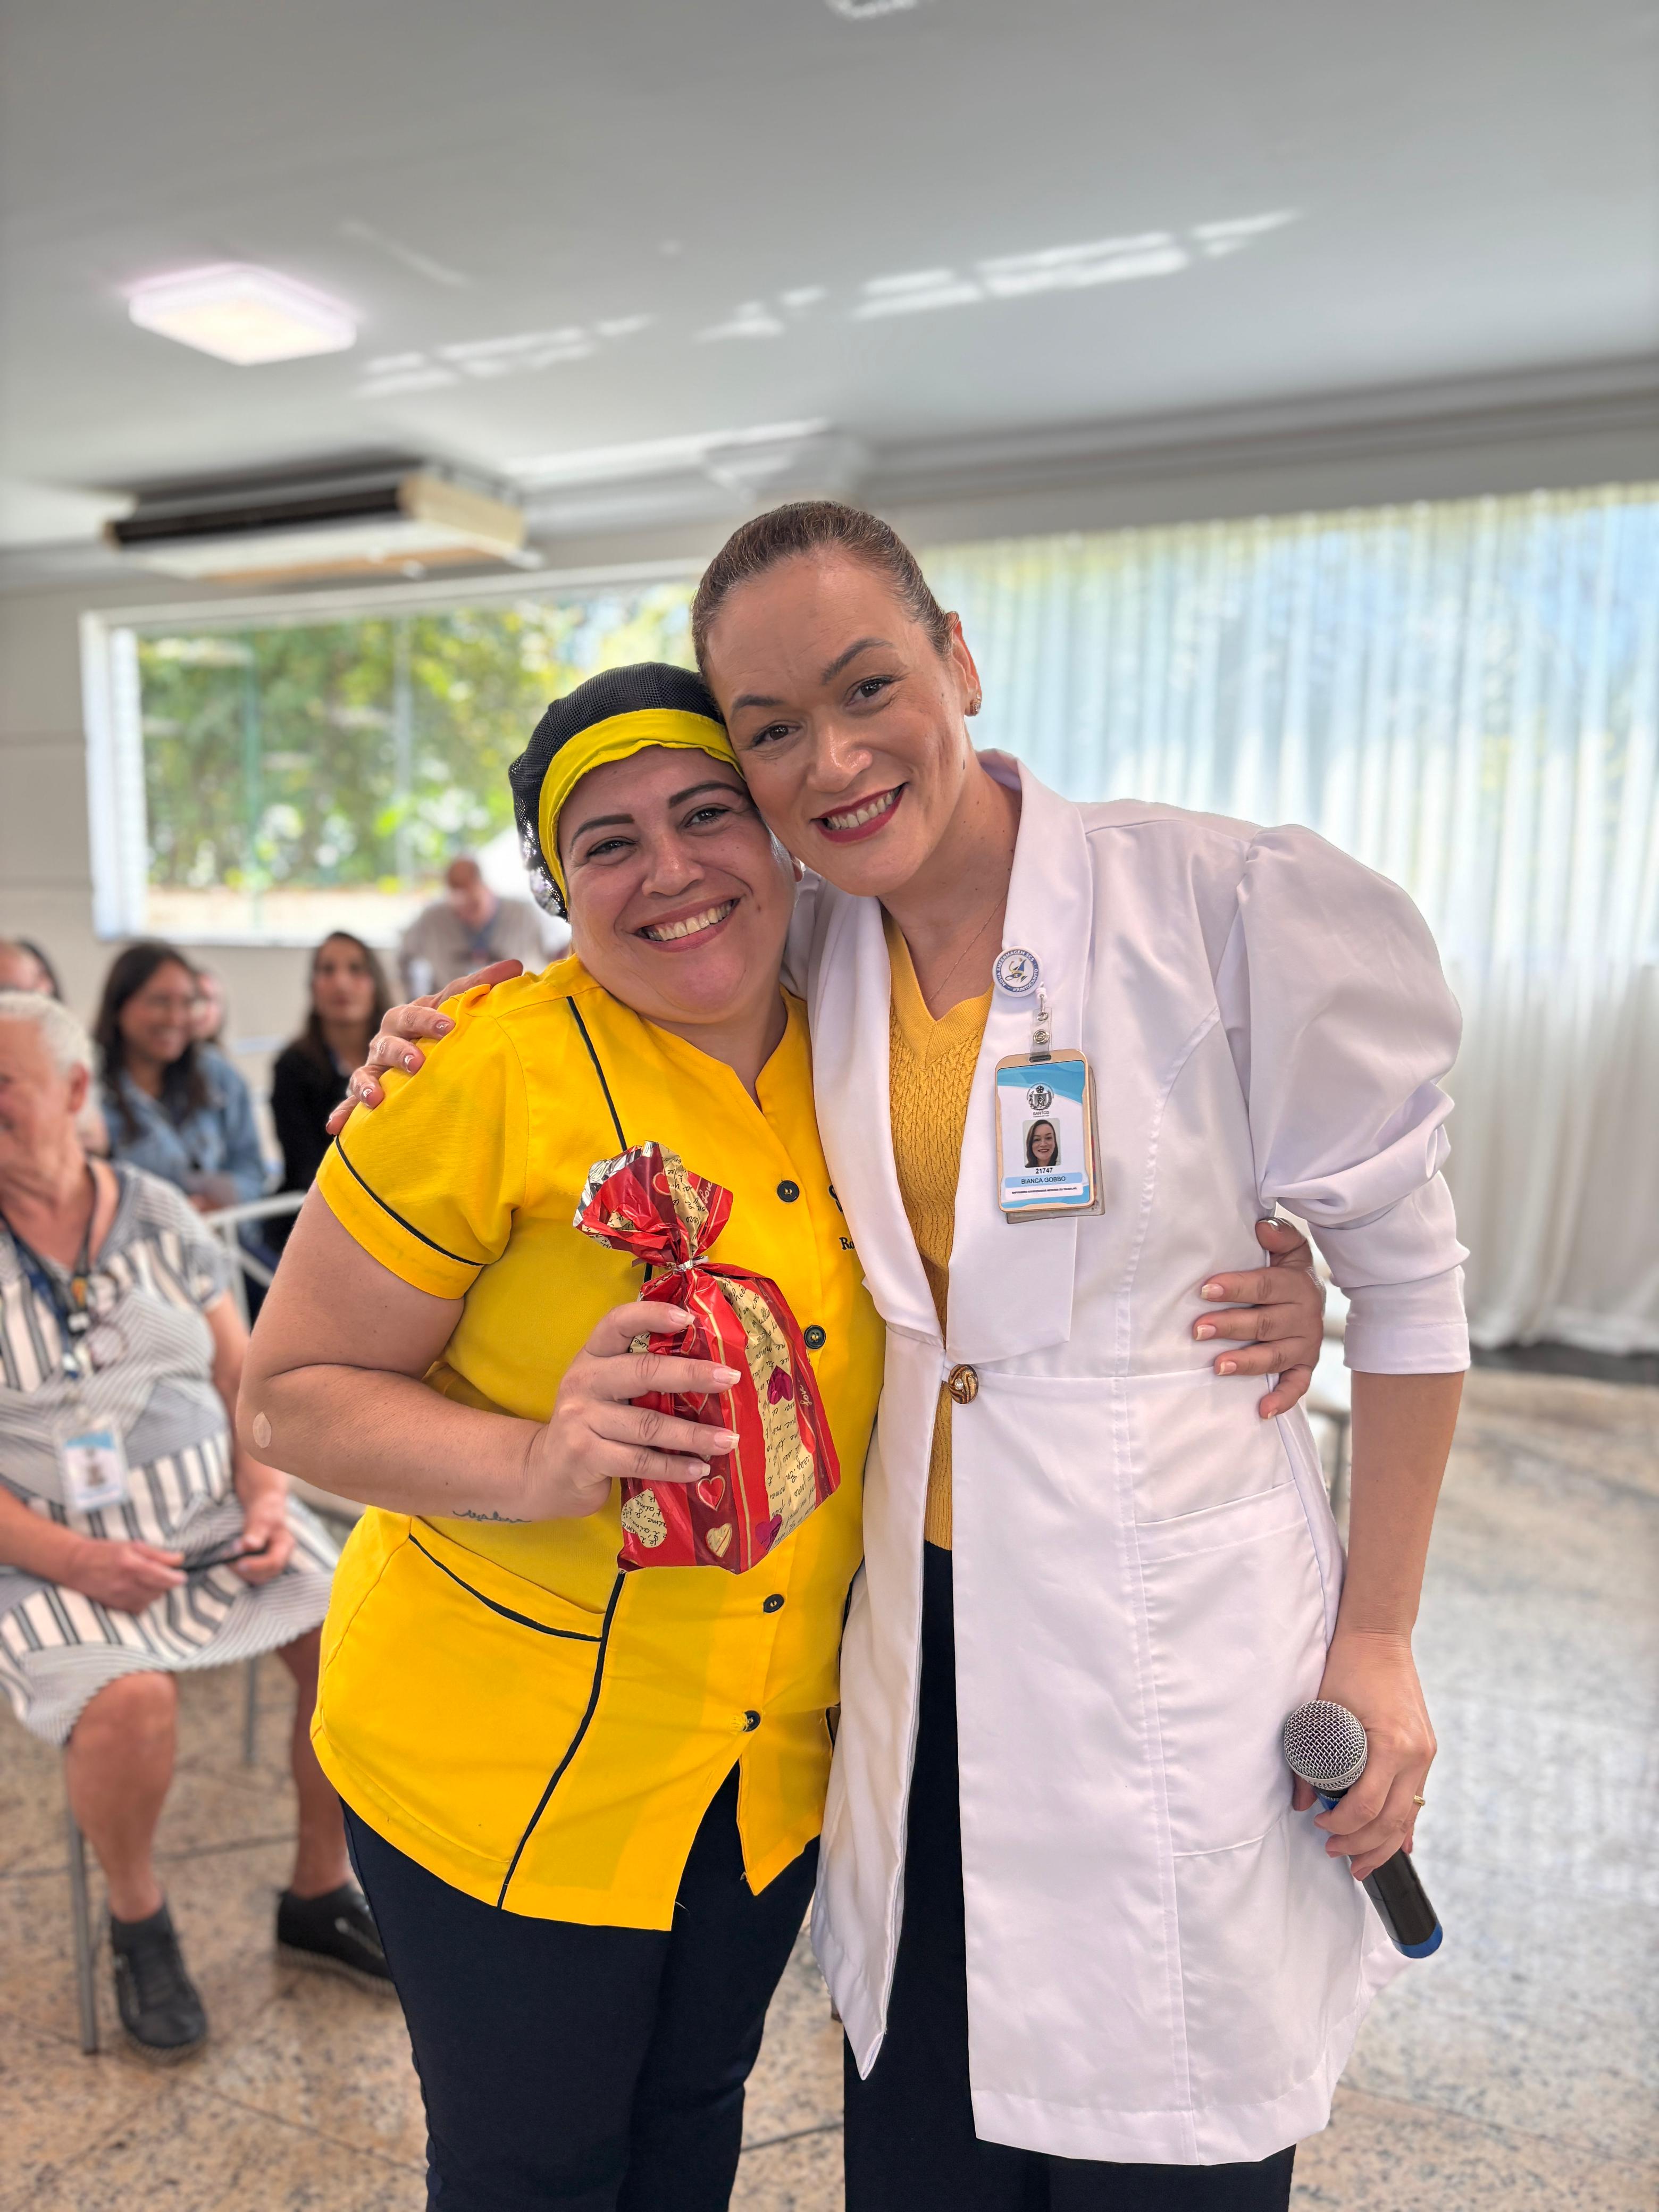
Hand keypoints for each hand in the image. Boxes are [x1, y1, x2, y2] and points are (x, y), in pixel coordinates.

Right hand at [65, 1538, 184, 1613]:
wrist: (75, 1565)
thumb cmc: (104, 1551)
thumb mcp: (131, 1545)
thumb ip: (156, 1554)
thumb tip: (179, 1559)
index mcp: (130, 1565)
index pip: (161, 1576)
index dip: (175, 1578)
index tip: (182, 1576)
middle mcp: (125, 1584)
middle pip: (159, 1590)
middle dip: (165, 1583)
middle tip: (162, 1573)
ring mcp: (119, 1598)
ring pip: (150, 1600)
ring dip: (155, 1591)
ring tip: (148, 1580)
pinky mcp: (115, 1606)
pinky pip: (139, 1608)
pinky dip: (144, 1600)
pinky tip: (139, 1590)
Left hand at [231, 1486, 294, 1583]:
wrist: (263, 1509)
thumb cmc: (265, 1511)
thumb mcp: (261, 1517)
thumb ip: (256, 1531)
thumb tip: (246, 1546)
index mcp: (285, 1546)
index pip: (274, 1563)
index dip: (257, 1566)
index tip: (239, 1563)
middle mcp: (281, 1558)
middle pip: (266, 1575)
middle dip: (246, 1571)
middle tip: (227, 1560)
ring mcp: (271, 1564)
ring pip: (257, 1579)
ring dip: (241, 1573)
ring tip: (227, 1560)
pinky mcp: (261, 1567)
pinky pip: (251, 1576)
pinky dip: (240, 1572)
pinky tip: (230, 1562)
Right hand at [325, 959, 523, 1133]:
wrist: (420, 1052)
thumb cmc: (440, 1027)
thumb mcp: (457, 1006)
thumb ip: (481, 986)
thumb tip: (517, 965)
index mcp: (408, 1017)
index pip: (417, 1013)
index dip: (429, 1019)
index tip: (448, 1027)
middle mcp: (387, 1039)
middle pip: (389, 1041)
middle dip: (401, 1051)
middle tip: (418, 1063)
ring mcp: (374, 1066)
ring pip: (365, 1072)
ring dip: (367, 1084)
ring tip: (377, 1098)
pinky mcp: (366, 1091)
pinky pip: (350, 1102)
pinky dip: (343, 1112)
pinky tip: (335, 1126)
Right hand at [519, 1303, 743, 1519]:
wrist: (547, 1472)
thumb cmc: (591, 1424)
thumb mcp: (606, 1390)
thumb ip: (641, 1376)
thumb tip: (710, 1370)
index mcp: (592, 1356)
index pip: (617, 1323)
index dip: (651, 1315)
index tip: (688, 1318)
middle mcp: (583, 1381)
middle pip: (643, 1372)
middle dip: (691, 1374)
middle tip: (730, 1378)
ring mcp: (580, 1420)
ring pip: (648, 1425)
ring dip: (693, 1434)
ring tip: (728, 1439)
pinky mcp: (584, 1457)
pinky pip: (640, 1462)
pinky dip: (674, 1467)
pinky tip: (699, 1469)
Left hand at [1194, 1217, 1324, 1417]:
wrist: (1314, 1296)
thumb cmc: (1286, 1271)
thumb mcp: (1289, 1249)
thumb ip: (1279, 1236)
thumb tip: (1262, 1227)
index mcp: (1297, 1285)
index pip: (1265, 1286)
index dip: (1236, 1287)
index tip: (1205, 1290)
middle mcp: (1305, 1317)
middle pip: (1266, 1323)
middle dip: (1230, 1326)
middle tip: (1197, 1330)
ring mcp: (1305, 1345)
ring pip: (1275, 1357)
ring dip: (1246, 1363)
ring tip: (1216, 1366)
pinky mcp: (1305, 1367)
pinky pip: (1297, 1386)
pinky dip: (1282, 1400)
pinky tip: (1262, 1410)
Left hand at [1292, 1629, 1434, 1879]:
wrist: (1380, 1636)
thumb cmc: (1349, 1667)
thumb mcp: (1322, 1711)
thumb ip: (1309, 1759)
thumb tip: (1301, 1802)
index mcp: (1393, 1744)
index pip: (1369, 1806)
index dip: (1344, 1825)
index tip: (1321, 1826)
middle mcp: (1417, 1754)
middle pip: (1393, 1821)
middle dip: (1364, 1846)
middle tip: (1336, 1855)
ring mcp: (1426, 1753)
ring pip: (1410, 1815)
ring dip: (1385, 1844)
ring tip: (1361, 1864)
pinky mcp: (1426, 1750)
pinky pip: (1417, 1798)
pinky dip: (1405, 1824)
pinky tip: (1398, 1845)